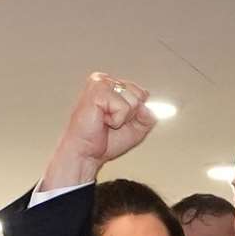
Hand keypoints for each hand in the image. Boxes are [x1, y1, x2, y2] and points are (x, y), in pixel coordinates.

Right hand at [40, 72, 158, 190]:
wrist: (86, 154)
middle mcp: (107, 81)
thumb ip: (148, 116)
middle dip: (130, 115)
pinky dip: (116, 119)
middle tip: (110, 122)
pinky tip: (101, 120)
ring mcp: (101, 84)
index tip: (118, 122)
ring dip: (122, 118)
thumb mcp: (136, 129)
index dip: (135, 113)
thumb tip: (148, 107)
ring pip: (133, 100)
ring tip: (105, 121)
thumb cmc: (104, 141)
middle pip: (140, 95)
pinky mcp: (97, 91)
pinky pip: (123, 107)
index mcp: (114, 86)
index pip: (142, 93)